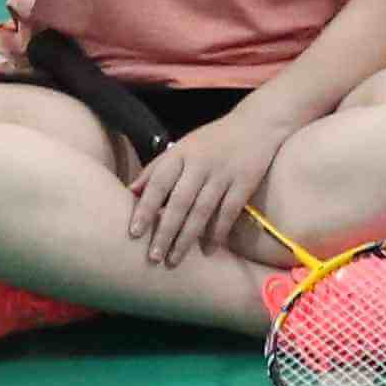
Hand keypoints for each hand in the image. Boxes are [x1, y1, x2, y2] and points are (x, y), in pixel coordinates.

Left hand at [125, 95, 303, 264]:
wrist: (256, 124)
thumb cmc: (211, 141)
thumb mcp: (181, 148)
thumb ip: (156, 169)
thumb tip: (130, 192)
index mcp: (181, 154)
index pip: (158, 183)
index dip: (145, 208)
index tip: (134, 233)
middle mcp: (200, 163)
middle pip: (179, 201)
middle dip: (165, 231)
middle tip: (153, 257)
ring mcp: (223, 173)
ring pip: (202, 210)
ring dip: (187, 238)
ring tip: (174, 260)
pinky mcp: (244, 182)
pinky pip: (228, 212)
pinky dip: (218, 232)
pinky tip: (208, 250)